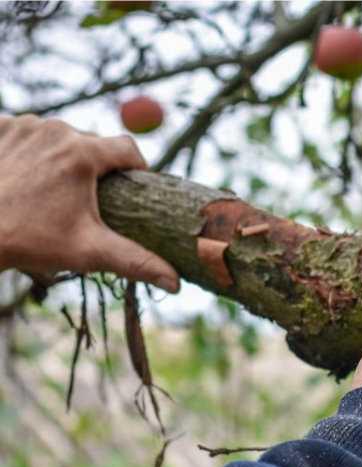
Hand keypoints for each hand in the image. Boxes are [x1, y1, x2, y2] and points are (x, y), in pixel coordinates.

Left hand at [0, 115, 178, 291]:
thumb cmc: (29, 242)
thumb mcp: (88, 252)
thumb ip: (136, 262)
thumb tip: (176, 283)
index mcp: (82, 153)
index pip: (128, 149)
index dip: (135, 169)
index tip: (132, 187)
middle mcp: (54, 130)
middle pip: (90, 142)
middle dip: (94, 166)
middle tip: (85, 199)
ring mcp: (22, 125)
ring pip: (58, 136)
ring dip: (61, 155)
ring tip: (52, 188)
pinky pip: (26, 132)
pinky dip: (30, 149)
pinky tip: (23, 174)